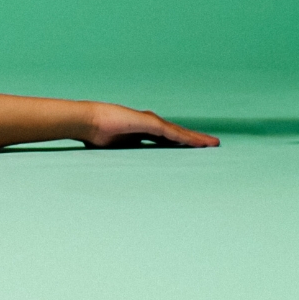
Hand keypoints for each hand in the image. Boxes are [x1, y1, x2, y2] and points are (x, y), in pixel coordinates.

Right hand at [82, 104, 217, 148]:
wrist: (86, 121)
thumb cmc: (94, 136)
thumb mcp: (113, 151)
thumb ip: (122, 157)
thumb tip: (123, 178)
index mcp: (139, 132)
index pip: (164, 139)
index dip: (179, 143)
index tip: (191, 149)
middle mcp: (147, 125)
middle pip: (176, 134)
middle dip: (193, 140)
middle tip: (210, 146)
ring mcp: (149, 122)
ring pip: (179, 133)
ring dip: (196, 139)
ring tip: (212, 144)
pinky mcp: (149, 123)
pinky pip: (174, 133)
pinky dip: (188, 138)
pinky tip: (200, 144)